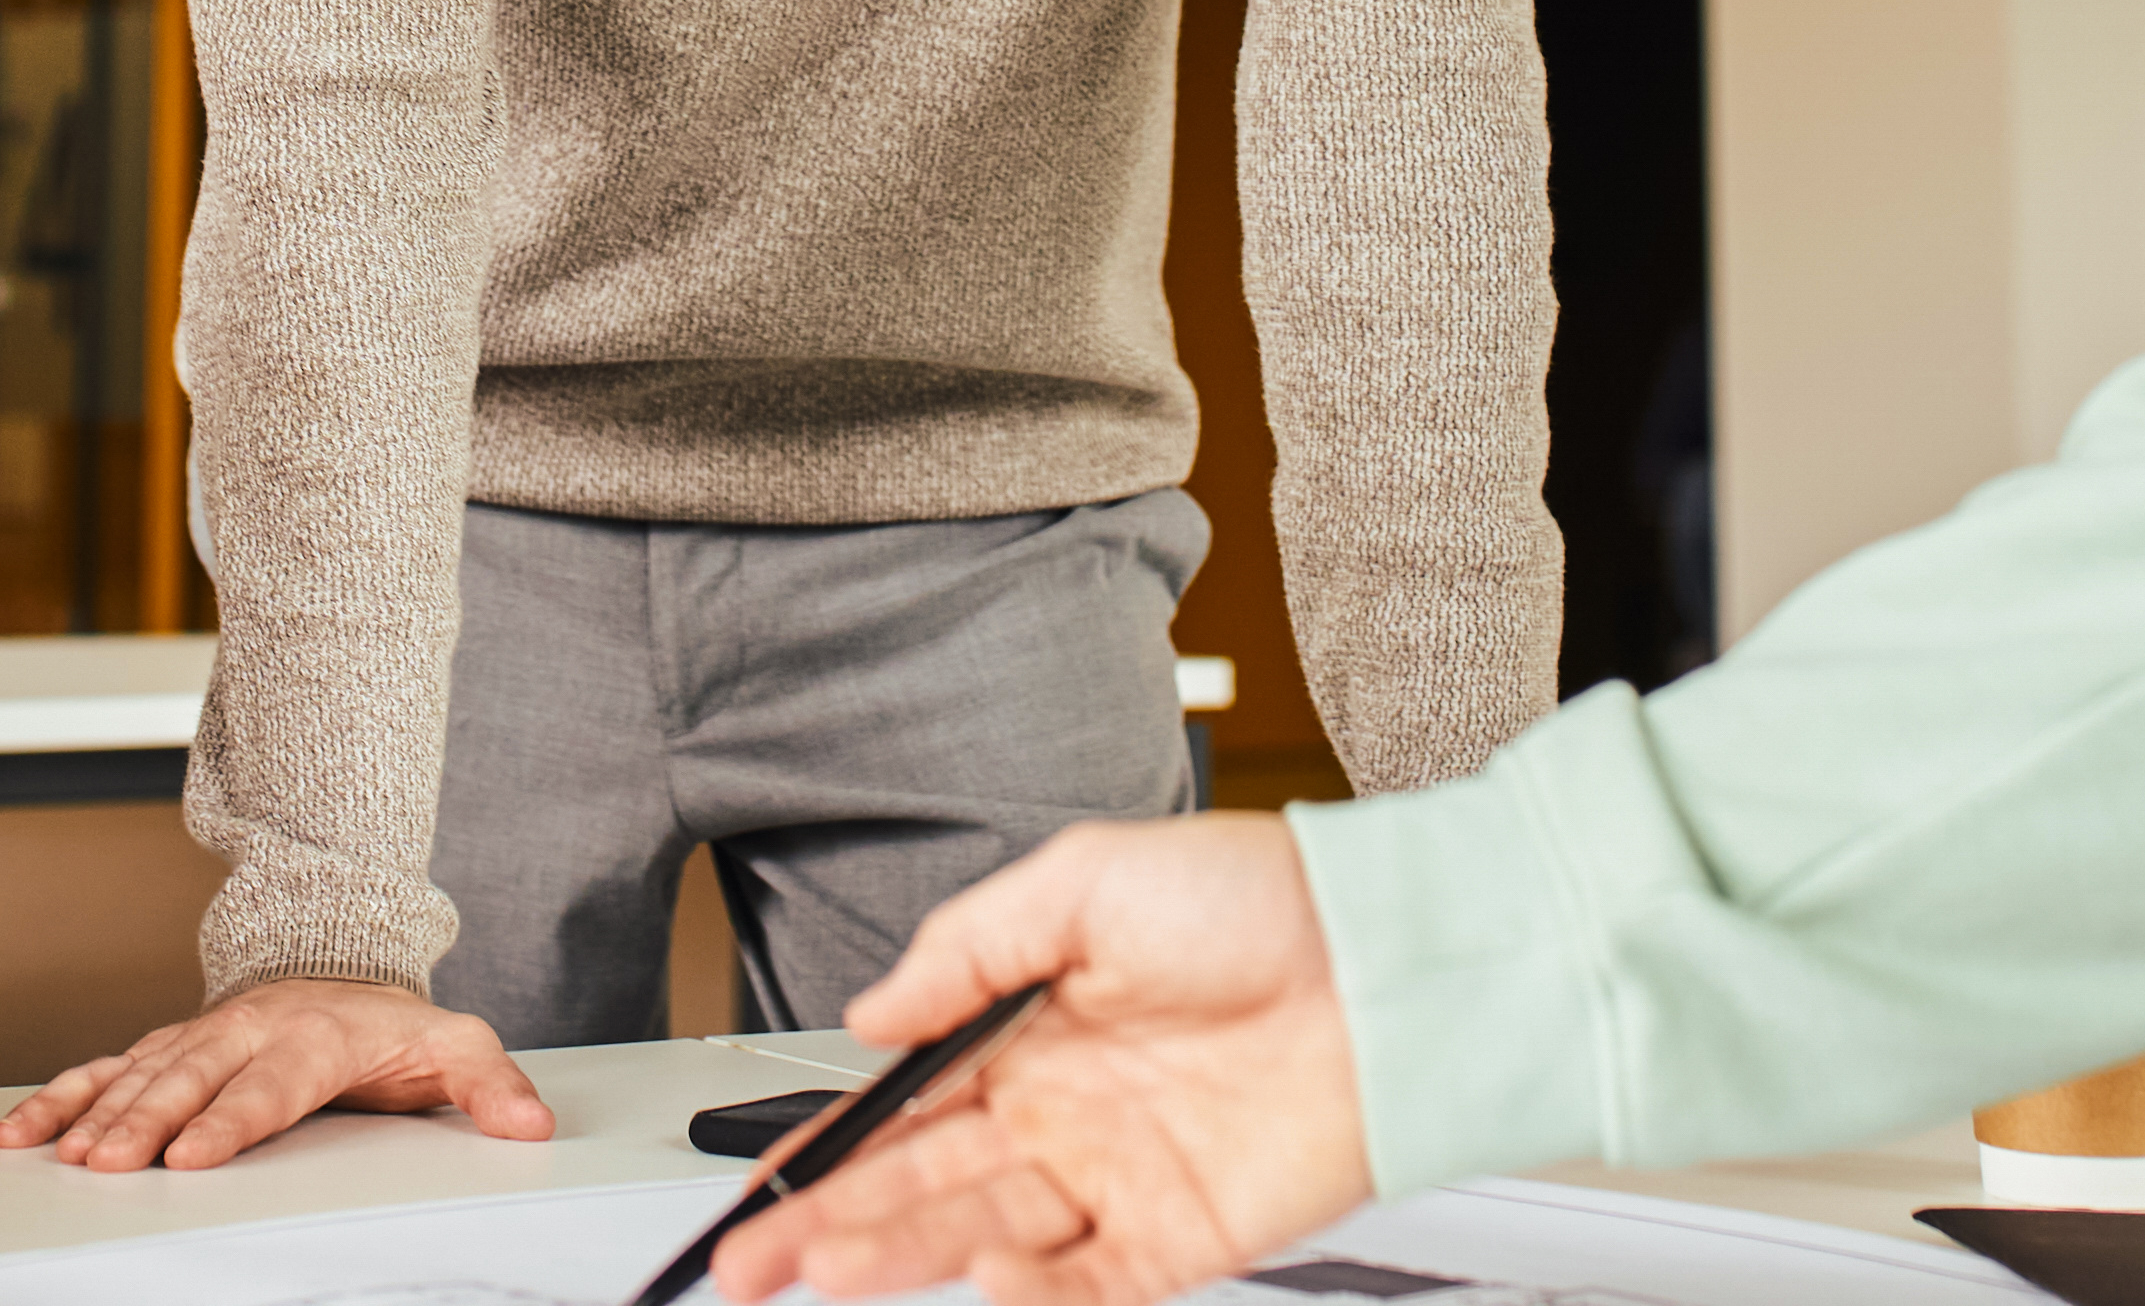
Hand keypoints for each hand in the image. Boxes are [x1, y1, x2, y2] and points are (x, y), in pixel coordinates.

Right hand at [0, 977, 552, 1172]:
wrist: (342, 958)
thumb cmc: (392, 1023)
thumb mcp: (454, 1045)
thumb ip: (489, 1085)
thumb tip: (530, 1124)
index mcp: (315, 1035)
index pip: (269, 1084)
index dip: (230, 1119)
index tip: (194, 1155)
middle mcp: (250, 1029)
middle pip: (190, 1078)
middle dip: (144, 1121)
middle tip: (107, 1165)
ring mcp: (204, 1035)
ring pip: (140, 1071)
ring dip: (94, 1112)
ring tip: (55, 1154)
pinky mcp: (172, 1046)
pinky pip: (107, 1067)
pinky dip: (61, 1095)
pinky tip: (24, 1131)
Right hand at [713, 815, 1367, 1305]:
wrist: (1392, 960)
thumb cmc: (1263, 899)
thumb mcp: (1088, 880)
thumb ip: (968, 948)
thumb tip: (872, 1013)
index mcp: (1030, 1035)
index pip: (903, 1111)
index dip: (827, 1152)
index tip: (761, 1190)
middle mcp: (1065, 1117)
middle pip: (923, 1190)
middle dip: (830, 1228)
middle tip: (752, 1264)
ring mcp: (1120, 1182)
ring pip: (985, 1239)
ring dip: (903, 1259)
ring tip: (829, 1270)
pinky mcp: (1183, 1237)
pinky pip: (1093, 1289)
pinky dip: (1035, 1297)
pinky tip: (982, 1282)